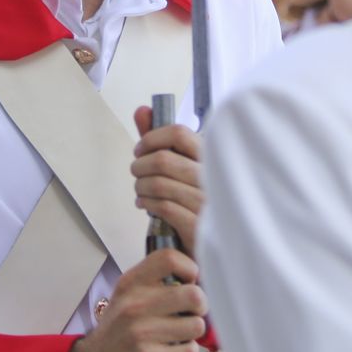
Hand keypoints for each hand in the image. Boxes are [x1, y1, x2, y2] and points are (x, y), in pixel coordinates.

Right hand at [64, 247, 205, 351]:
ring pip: (196, 325)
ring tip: (180, 333)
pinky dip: (187, 351)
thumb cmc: (119, 328)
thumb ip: (155, 281)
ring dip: (193, 331)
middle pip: (193, 294)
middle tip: (192, 312)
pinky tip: (174, 350)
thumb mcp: (128, 294)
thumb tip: (196, 273)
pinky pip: (189, 350)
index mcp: (131, 282)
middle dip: (200, 305)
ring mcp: (141, 332)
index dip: (190, 268)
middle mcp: (135, 304)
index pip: (170, 258)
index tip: (190, 281)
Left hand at [132, 106, 202, 254]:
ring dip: (141, 187)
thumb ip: (160, 140)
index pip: (179, 133)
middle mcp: (214, 177)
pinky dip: (147, 203)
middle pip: (163, 159)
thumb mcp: (178, 167)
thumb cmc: (192, 199)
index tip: (140, 150)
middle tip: (137, 174)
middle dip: (140, 167)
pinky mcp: (201, 225)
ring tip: (140, 191)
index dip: (151, 138)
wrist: (208, 241)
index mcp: (211, 157)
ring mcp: (209, 201)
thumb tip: (142, 110)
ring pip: (159, 184)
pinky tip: (144, 205)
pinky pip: (164, 206)